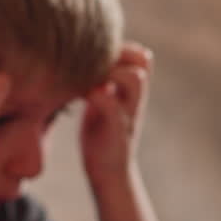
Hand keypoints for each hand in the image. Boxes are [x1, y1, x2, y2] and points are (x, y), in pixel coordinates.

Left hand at [80, 41, 151, 184]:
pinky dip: (98, 96)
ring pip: (135, 78)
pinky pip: (113, 106)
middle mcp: (134, 98)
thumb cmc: (101, 134)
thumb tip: (78, 59)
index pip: (140, 55)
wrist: (109, 173)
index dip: (120, 47)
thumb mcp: (103, 103)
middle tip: (88, 62)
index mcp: (131, 90)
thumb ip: (102, 83)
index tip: (92, 54)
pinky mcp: (118, 131)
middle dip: (118, 53)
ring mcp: (129, 114)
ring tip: (88, 79)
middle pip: (142, 60)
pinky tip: (82, 96)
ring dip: (110, 71)